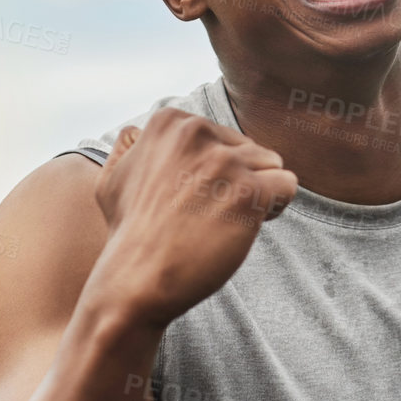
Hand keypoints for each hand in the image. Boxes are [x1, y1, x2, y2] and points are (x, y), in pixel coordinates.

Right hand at [89, 107, 296, 328]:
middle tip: (209, 214)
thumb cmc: (128, 235)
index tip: (193, 197)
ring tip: (228, 221)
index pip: (221, 136)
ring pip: (271, 164)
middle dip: (239, 180)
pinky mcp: (248, 191)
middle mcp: (196, 133)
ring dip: (258, 193)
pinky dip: (276, 206)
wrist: (135, 278)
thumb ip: (130, 148)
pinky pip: (287, 185)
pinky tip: (248, 225)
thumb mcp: (113, 177)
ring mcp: (223, 161)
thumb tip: (135, 132)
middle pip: (249, 149)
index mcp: (169, 123)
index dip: (217, 170)